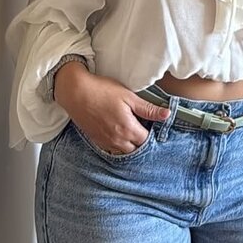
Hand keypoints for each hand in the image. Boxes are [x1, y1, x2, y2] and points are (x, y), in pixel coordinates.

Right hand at [54, 65, 169, 154]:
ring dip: (129, 144)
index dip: (152, 133)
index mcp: (128, 129)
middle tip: (143, 127)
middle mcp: (117, 140)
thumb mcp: (129, 97)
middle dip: (141, 141)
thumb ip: (148, 109)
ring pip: (123, 151)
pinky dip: (118, 144)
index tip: (153, 124)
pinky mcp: (96, 140)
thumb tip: (166, 115)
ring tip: (131, 129)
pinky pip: (111, 149)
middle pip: (135, 148)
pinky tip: (118, 132)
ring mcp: (105, 142)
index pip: (146, 140)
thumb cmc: (103, 91)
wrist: (76, 93)